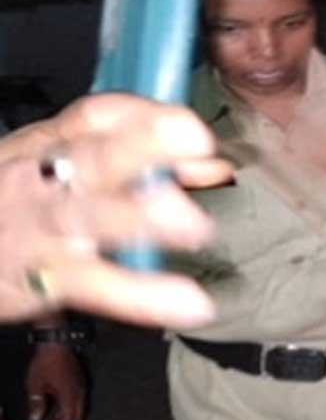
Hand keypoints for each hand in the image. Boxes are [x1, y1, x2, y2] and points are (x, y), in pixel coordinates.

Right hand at [0, 93, 230, 327]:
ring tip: (197, 226)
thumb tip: (212, 166)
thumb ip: (135, 157)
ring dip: (145, 217)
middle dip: (143, 146)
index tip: (195, 129)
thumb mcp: (59, 164)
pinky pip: (96, 285)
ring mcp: (46, 229)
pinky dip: (144, 296)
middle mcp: (50, 179)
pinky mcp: (44, 280)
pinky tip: (190, 303)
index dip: (147, 118)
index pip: (99, 116)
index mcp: (55, 144)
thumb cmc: (19, 201)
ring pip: (93, 217)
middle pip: (97, 157)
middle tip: (194, 141)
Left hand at [25, 344, 85, 419]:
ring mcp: (82, 384)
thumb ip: (37, 402)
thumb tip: (37, 418)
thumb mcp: (35, 384)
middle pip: (78, 415)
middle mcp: (79, 390)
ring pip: (80, 407)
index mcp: (69, 394)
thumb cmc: (45, 362)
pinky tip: (59, 406)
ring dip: (68, 417)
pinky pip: (79, 398)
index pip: (69, 418)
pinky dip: (70, 407)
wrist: (57, 343)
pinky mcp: (80, 379)